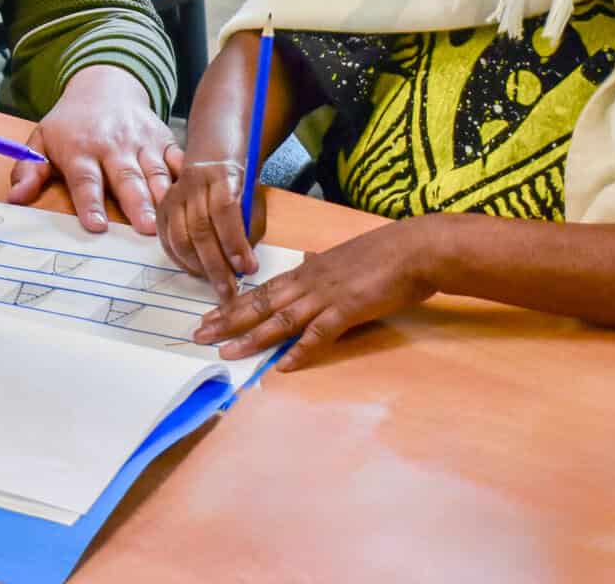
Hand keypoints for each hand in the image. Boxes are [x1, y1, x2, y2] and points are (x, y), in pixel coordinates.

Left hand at [7, 65, 176, 233]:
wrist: (104, 85)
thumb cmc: (71, 123)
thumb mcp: (41, 139)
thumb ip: (29, 170)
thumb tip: (15, 198)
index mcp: (80, 148)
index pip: (85, 180)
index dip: (90, 203)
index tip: (97, 226)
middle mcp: (113, 144)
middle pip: (125, 177)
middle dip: (136, 204)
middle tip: (145, 229)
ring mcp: (141, 141)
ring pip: (154, 172)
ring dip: (161, 197)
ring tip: (166, 222)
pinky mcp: (163, 138)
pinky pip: (177, 158)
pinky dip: (184, 176)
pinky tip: (190, 195)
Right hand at [156, 153, 268, 302]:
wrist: (212, 158)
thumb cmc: (239, 184)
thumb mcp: (252, 198)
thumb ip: (249, 228)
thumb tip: (244, 266)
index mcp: (220, 176)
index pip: (224, 211)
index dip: (234, 242)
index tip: (246, 268)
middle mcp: (192, 185)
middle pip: (200, 229)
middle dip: (216, 265)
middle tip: (230, 290)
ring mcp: (173, 197)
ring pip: (180, 239)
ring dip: (198, 267)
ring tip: (216, 283)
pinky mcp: (162, 210)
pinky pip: (168, 242)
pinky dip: (182, 262)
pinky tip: (198, 273)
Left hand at [191, 221, 437, 371]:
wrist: (415, 249)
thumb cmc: (385, 253)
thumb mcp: (344, 256)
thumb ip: (322, 265)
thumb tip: (306, 262)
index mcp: (308, 270)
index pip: (262, 289)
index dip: (233, 304)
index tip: (209, 315)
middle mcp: (310, 282)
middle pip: (261, 303)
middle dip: (228, 320)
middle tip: (199, 334)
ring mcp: (327, 295)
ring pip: (280, 318)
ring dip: (252, 337)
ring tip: (226, 351)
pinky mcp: (348, 309)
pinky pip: (319, 333)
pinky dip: (301, 350)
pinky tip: (284, 365)